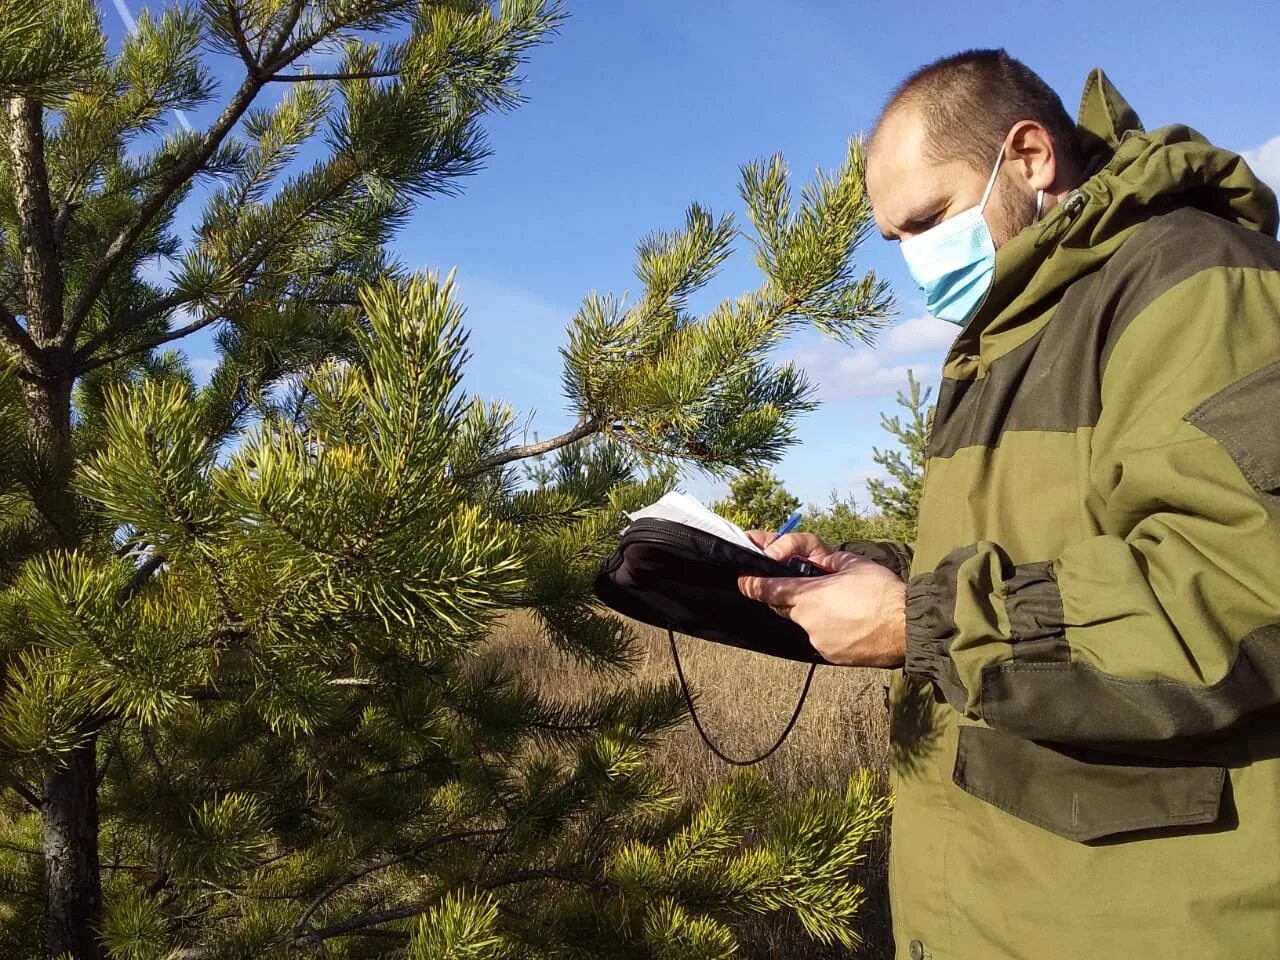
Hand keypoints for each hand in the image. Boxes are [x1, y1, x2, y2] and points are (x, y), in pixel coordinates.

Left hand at [738, 531, 905, 667]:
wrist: (907, 627)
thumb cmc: (882, 591)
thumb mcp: (853, 563)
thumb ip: (826, 560)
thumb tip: (815, 559)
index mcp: (809, 594)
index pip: (769, 590)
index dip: (752, 586)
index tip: (743, 582)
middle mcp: (807, 620)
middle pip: (788, 607)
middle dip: (794, 598)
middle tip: (817, 591)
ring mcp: (817, 640)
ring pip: (806, 623)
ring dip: (817, 615)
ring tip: (845, 609)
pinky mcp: (830, 655)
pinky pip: (821, 638)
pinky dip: (829, 631)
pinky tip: (850, 625)